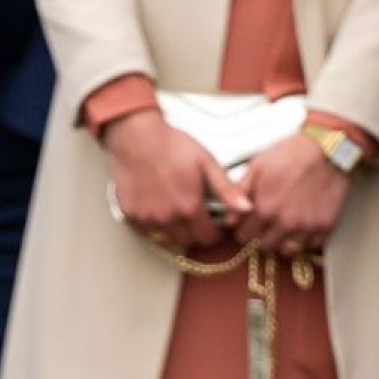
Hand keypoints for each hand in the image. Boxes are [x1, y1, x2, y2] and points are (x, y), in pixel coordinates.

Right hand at [106, 110, 249, 250]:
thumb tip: (247, 208)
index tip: (214, 225)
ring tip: (179, 211)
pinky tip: (160, 209)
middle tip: (197, 217)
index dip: (214, 233)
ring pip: (167, 238)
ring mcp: (148, 218)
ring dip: (176, 230)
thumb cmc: (172, 146)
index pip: (207, 238)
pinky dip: (155, 226)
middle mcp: (168, 218)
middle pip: (188, 241)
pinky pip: (147, 231)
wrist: (137, 137)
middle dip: (196, 233)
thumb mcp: (206, 164)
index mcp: (189, 207)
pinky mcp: (132, 214)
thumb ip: (227, 190)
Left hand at [232, 132, 351, 256]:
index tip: (249, 224)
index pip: (243, 236)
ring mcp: (306, 227)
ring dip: (283, 242)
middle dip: (262, 238)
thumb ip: (239, 193)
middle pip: (264, 247)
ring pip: (287, 251)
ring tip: (284, 227)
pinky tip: (304, 225)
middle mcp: (284, 222)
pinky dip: (306, 239)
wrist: (328, 148)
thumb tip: (230, 217)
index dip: (244, 230)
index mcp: (265, 208)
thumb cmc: (292, 153)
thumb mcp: (258, 166)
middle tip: (266, 226)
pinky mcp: (325, 227)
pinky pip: (311, 246)